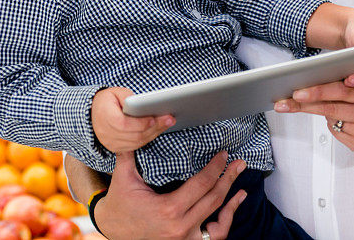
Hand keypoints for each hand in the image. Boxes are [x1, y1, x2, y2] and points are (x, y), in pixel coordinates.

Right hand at [92, 87, 174, 152]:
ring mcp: (111, 143)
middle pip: (134, 135)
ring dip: (154, 133)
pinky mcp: (116, 148)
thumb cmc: (105, 101)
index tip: (154, 118)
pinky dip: (148, 138)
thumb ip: (128, 97)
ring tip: (167, 123)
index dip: (141, 123)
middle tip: (170, 119)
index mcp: (105, 118)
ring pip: (137, 142)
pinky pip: (135, 146)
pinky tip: (158, 129)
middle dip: (154, 127)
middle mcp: (107, 134)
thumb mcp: (115, 92)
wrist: (90, 114)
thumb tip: (143, 104)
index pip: (125, 124)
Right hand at [94, 150, 246, 239]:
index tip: (223, 155)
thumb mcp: (123, 176)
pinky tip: (230, 209)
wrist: (112, 230)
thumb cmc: (119, 204)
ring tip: (241, 189)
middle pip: (214, 199)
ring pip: (220, 224)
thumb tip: (137, 125)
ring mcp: (185, 239)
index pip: (201, 184)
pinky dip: (224, 223)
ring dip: (232, 205)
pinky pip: (214, 236)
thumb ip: (131, 151)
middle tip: (238, 164)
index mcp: (169, 209)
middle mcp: (181, 227)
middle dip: (229, 178)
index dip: (216, 168)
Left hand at [274, 80, 353, 152]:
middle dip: (306, 104)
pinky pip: (338, 133)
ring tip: (307, 104)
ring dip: (319, 112)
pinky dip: (333, 123)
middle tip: (285, 102)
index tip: (297, 91)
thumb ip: (353, 79)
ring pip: (333, 120)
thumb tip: (316, 79)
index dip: (318, 90)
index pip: (341, 90)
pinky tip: (340, 118)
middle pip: (333, 107)